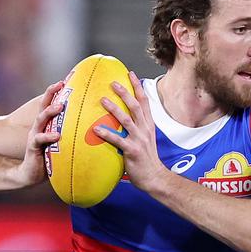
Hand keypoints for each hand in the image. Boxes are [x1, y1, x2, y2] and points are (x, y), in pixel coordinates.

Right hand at [21, 80, 65, 185]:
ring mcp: (35, 134)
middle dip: (51, 93)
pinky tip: (57, 135)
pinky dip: (49, 136)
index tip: (68, 78)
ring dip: (50, 111)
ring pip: (41, 118)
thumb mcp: (61, 142)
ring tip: (60, 106)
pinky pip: (40, 139)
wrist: (31, 173)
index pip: (52, 102)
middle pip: (44, 104)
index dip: (58, 90)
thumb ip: (72, 133)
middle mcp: (40, 126)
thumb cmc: (50, 157)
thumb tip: (95, 128)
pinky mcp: (33, 147)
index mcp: (47, 123)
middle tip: (60, 84)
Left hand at [96, 72, 164, 189]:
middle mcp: (145, 129)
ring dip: (114, 109)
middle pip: (135, 106)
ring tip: (102, 100)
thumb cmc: (147, 159)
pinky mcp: (132, 151)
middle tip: (113, 83)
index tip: (130, 74)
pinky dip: (106, 134)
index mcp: (148, 125)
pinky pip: (117, 140)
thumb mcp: (145, 139)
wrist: (155, 177)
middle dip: (125, 93)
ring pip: (126, 120)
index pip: (144, 102)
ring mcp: (139, 140)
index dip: (137, 87)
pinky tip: (95, 130)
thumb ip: (137, 128)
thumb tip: (123, 118)